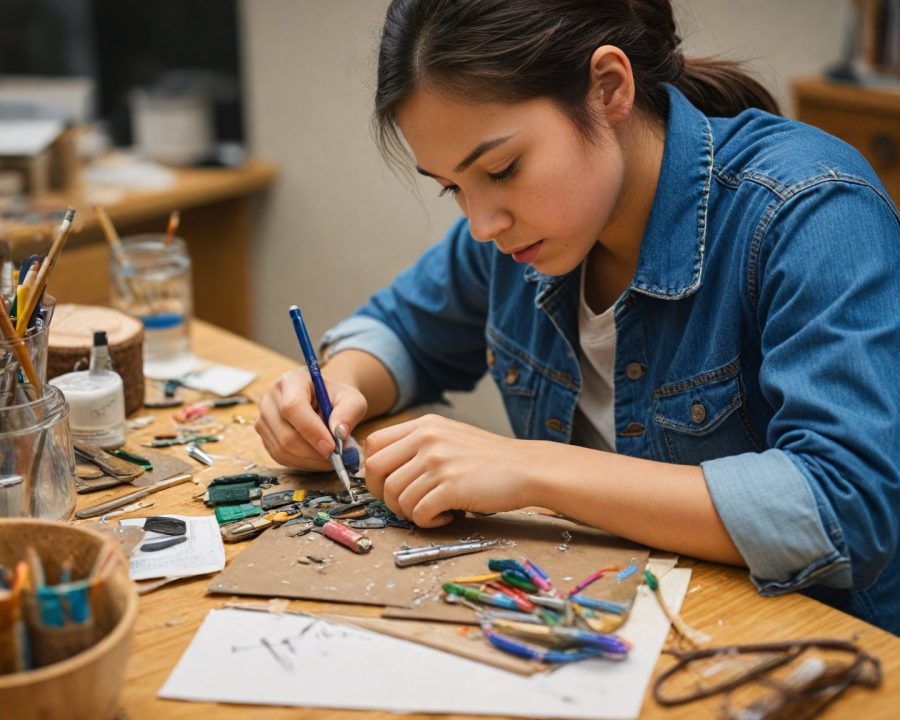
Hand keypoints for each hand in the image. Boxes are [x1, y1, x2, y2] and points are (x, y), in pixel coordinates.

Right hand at [255, 368, 366, 468]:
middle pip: (286, 434)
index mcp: (291, 381)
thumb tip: (339, 433)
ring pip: (282, 450)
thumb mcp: (352, 399)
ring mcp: (264, 419)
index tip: (332, 447)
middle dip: (314, 452)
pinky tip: (319, 459)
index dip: (312, 431)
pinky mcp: (265, 437)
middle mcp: (271, 399)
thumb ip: (349, 412)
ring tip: (332, 458)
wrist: (324, 402)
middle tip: (338, 458)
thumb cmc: (337, 399)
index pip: (293, 407)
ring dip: (310, 460)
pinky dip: (303, 463)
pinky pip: (281, 457)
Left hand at [364, 414, 532, 527]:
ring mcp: (438, 462)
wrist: (527, 469)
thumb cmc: (489, 460)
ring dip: (410, 512)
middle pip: (376, 471)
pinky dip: (428, 522)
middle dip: (384, 495)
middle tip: (407, 504)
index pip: (374, 444)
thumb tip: (382, 470)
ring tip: (435, 510)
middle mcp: (427, 439)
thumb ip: (418, 445)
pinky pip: (419, 513)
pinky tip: (447, 516)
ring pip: (396, 497)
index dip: (373, 471)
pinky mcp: (451, 486)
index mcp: (425, 425)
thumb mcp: (450, 436)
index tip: (387, 485)